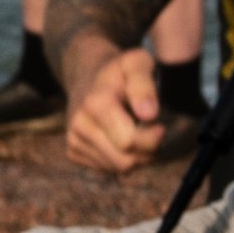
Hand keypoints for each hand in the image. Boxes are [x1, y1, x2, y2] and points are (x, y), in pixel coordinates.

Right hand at [60, 44, 171, 170]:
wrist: (88, 78)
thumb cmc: (120, 72)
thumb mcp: (137, 63)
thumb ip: (144, 85)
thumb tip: (149, 114)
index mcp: (96, 103)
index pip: (129, 142)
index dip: (152, 139)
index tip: (160, 126)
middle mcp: (79, 124)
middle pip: (125, 160)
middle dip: (147, 151)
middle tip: (153, 132)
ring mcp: (73, 140)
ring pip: (118, 168)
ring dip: (137, 156)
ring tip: (138, 133)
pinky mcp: (72, 152)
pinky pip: (107, 169)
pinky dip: (121, 159)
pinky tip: (121, 139)